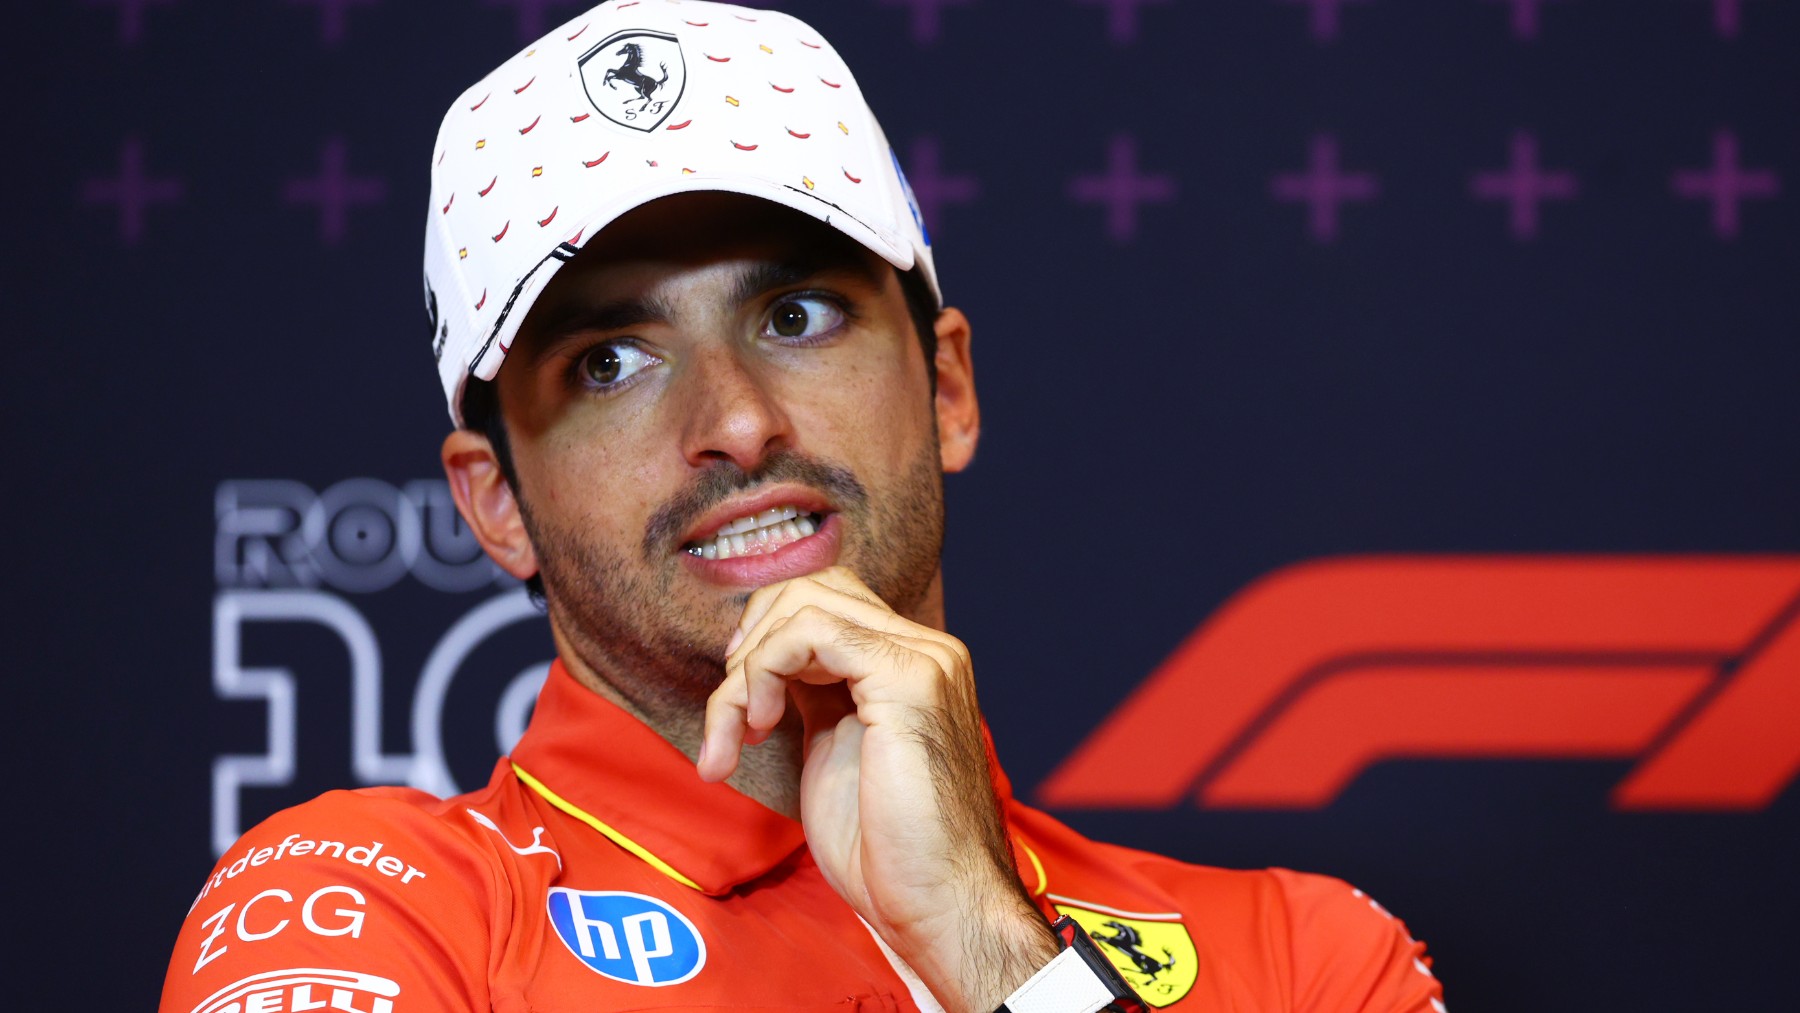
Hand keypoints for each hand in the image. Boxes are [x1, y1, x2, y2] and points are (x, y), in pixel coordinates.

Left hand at [699, 566, 1057, 1011]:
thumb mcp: (836, 751)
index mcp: (912, 665)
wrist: (940, 905)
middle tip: (733, 720)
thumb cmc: (889, 851)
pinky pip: (805, 633)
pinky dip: (759, 673)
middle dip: (749, 646)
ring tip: (740, 734)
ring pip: (802, 604)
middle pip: (811, 588)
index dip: (766, 638)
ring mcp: (922, 658)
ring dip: (745, 670)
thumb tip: (763, 662)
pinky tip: (758, 728)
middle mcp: (924, 649)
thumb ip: (813, 695)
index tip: (740, 705)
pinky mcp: (906, 677)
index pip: (827, 600)